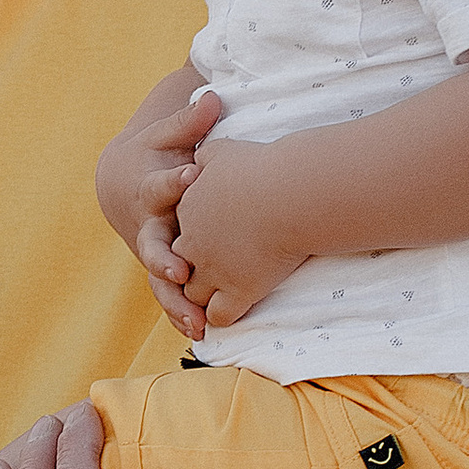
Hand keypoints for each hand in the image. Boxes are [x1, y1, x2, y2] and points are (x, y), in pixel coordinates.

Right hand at [95, 75, 223, 340]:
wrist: (122, 183)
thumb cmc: (154, 153)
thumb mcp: (167, 134)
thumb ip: (189, 121)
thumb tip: (211, 96)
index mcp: (150, 189)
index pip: (159, 186)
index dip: (172, 182)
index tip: (190, 176)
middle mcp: (148, 225)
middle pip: (152, 245)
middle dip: (164, 258)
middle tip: (179, 270)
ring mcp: (153, 251)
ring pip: (160, 280)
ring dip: (176, 301)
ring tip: (196, 321)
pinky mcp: (162, 269)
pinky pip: (170, 296)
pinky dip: (182, 314)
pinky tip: (200, 332)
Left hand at [167, 140, 306, 331]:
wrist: (291, 192)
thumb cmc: (261, 167)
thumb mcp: (222, 151)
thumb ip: (206, 157)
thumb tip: (199, 159)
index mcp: (187, 210)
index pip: (177, 231)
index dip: (194, 238)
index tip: (214, 238)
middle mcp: (193, 243)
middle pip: (179, 265)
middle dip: (192, 270)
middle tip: (214, 271)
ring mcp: (214, 270)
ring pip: (194, 295)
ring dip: (203, 298)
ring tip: (221, 296)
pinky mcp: (239, 290)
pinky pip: (219, 315)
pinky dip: (222, 317)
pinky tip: (235, 310)